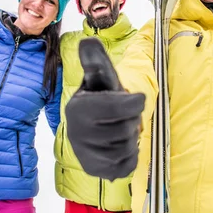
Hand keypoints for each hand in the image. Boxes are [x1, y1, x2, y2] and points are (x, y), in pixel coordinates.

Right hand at [66, 38, 144, 180]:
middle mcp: (76, 134)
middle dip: (132, 122)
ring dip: (131, 138)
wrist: (90, 124)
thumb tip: (88, 41)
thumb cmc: (100, 95)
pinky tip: (121, 145)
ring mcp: (85, 155)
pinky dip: (131, 156)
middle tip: (124, 117)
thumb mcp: (99, 76)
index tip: (136, 100)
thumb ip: (96, 60)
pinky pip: (127, 167)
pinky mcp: (95, 171)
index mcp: (77, 108)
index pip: (118, 107)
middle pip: (125, 130)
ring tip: (120, 129)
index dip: (134, 103)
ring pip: (127, 149)